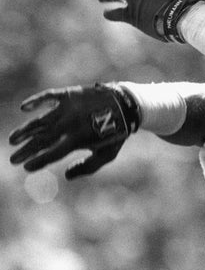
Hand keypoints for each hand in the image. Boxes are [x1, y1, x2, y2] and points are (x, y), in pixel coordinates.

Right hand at [9, 84, 138, 179]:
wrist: (126, 104)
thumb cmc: (116, 132)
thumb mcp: (106, 155)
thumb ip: (86, 167)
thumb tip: (66, 175)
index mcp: (78, 139)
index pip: (51, 154)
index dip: (38, 161)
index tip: (26, 167)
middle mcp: (70, 123)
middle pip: (42, 139)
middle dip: (26, 150)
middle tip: (12, 159)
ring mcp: (68, 107)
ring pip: (40, 121)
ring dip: (25, 130)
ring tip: (13, 139)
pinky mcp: (70, 94)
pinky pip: (48, 96)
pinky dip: (36, 101)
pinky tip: (24, 107)